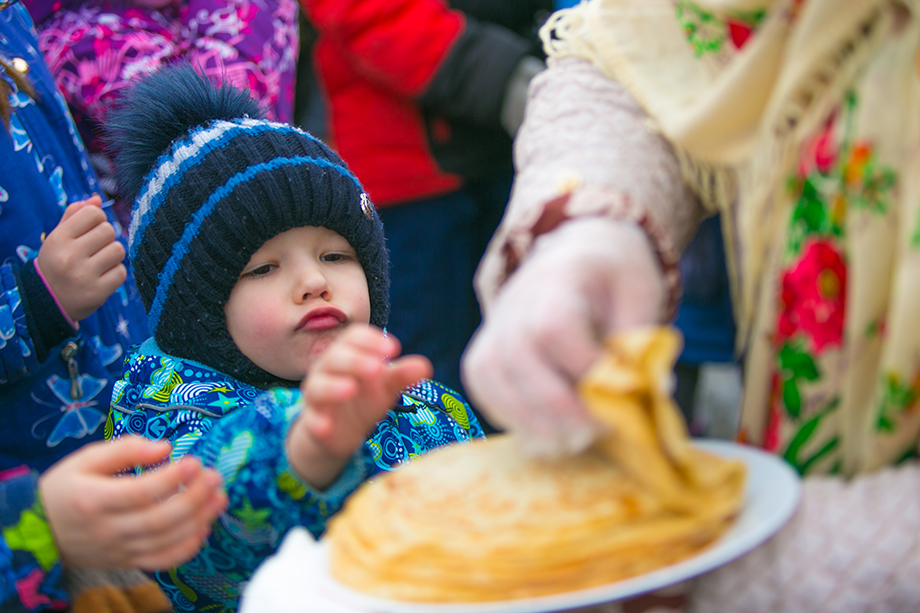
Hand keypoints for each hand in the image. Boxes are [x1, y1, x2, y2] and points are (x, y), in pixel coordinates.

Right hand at [36, 195, 126, 322]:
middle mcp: (69, 256)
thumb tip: (97, 199)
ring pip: (118, 250)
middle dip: (106, 238)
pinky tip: (101, 277)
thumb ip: (74, 216)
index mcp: (58, 238)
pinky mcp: (98, 293)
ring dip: (113, 255)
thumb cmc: (56, 263)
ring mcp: (84, 276)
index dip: (97, 219)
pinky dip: (115, 273)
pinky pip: (121, 272)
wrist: (48, 302)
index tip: (90, 230)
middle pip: (109, 230)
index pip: (93, 213)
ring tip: (98, 262)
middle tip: (94, 249)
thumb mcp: (57, 237)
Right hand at [39, 436, 226, 570]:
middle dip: (193, 499)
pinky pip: (162, 561)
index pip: (138, 493)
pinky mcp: (127, 562)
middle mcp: (106, 531)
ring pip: (165, 542)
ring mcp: (118, 550)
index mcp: (92, 501)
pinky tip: (205, 526)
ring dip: (198, 520)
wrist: (39, 533)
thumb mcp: (85, 460)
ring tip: (219, 497)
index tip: (194, 462)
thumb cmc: (66, 489)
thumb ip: (124, 449)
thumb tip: (165, 447)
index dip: (170, 479)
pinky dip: (188, 547)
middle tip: (215, 477)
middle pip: (158, 520)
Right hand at [287, 325, 431, 489]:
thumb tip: (425, 366)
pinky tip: (326, 427)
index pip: (353, 337)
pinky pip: (310, 420)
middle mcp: (328, 370)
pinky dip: (316, 422)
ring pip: (317, 386)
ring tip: (351, 389)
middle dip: (355, 361)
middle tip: (377, 368)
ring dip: (333, 386)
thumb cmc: (363, 398)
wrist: (339, 431)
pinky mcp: (312, 422)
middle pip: (335, 358)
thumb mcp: (385, 386)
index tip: (394, 349)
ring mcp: (317, 396)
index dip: (371, 340)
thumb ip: (402, 375)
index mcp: (347, 354)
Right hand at [462, 217, 664, 456]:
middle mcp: (514, 304)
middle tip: (599, 431)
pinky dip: (512, 418)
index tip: (620, 395)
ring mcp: (492, 330)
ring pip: (496, 382)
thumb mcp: (640, 294)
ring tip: (573, 441)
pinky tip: (546, 431)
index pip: (555, 329)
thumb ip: (642, 342)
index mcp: (557, 280)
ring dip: (535, 422)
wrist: (575, 254)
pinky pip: (484, 391)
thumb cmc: (612, 277)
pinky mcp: (482, 354)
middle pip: (520, 361)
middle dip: (562, 408)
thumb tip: (654, 388)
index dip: (585, 370)